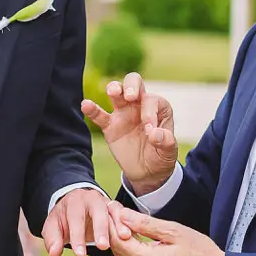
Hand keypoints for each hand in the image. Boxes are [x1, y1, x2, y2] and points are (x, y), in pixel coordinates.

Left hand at [41, 187, 129, 255]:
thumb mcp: (53, 226)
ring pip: (114, 210)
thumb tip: (54, 254)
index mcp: (74, 201)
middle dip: (101, 229)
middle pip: (98, 211)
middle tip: (103, 247)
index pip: (75, 219)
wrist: (77, 204)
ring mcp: (106, 202)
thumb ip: (52, 239)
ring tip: (124, 238)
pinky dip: (128, 224)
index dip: (78, 237)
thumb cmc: (64, 218)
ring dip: (119, 224)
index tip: (80, 255)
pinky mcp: (117, 208)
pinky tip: (131, 236)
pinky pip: (125, 214)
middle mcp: (92, 198)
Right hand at [81, 73, 177, 193]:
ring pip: (117, 92)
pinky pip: (99, 115)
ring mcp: (124, 113)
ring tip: (113, 92)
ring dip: (114, 89)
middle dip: (132, 85)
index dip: (150, 113)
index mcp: (159, 108)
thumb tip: (154, 134)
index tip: (149, 132)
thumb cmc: (161, 157)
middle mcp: (140, 105)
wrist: (147, 172)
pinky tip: (86, 105)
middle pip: (134, 82)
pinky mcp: (110, 126)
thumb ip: (166, 142)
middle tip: (131, 96)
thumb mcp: (169, 152)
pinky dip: (92, 110)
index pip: (151, 100)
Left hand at [105, 203, 223, 255]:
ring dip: (124, 241)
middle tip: (115, 211)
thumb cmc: (200, 250)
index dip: (112, 221)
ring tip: (124, 221)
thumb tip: (122, 215)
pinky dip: (134, 253)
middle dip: (114, 230)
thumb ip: (145, 224)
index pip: (119, 240)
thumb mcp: (173, 231)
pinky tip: (137, 239)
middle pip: (119, 251)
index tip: (113, 206)